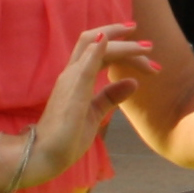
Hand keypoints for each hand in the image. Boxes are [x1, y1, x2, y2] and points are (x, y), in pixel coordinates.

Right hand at [23, 25, 158, 186]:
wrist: (45, 155)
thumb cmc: (66, 137)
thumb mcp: (95, 113)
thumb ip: (110, 96)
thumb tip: (134, 82)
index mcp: (76, 78)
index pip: (98, 52)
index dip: (120, 45)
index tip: (143, 49)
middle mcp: (71, 73)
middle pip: (94, 40)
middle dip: (122, 37)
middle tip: (148, 45)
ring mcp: (70, 79)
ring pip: (94, 46)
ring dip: (122, 46)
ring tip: (145, 48)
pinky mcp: (73, 90)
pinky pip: (85, 64)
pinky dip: (97, 49)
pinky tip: (109, 39)